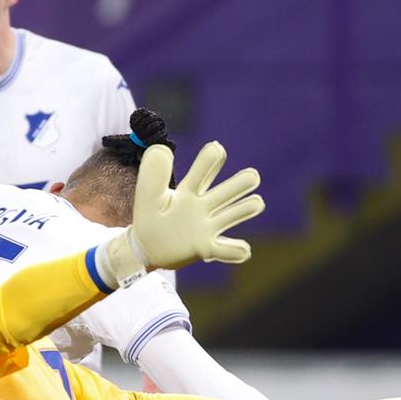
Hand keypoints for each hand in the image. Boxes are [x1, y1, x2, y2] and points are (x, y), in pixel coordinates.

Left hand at [100, 142, 263, 280]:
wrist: (144, 248)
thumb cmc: (149, 217)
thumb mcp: (147, 194)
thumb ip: (153, 172)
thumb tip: (164, 149)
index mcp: (189, 190)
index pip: (205, 169)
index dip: (212, 158)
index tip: (216, 150)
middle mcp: (203, 206)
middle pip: (229, 189)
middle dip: (242, 182)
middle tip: (252, 177)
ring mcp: (207, 227)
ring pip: (235, 214)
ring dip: (246, 208)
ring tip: (256, 203)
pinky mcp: (206, 248)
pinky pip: (227, 250)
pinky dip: (236, 250)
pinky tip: (242, 250)